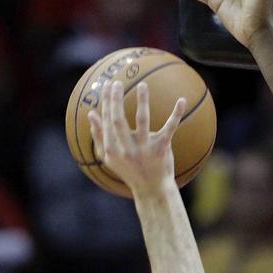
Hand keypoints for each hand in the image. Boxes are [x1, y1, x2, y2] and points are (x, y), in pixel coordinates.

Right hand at [88, 81, 185, 196]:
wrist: (151, 188)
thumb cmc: (129, 170)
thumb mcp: (109, 157)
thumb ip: (99, 136)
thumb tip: (91, 114)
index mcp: (112, 149)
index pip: (107, 121)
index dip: (107, 103)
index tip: (108, 86)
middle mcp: (126, 149)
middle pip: (118, 119)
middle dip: (116, 100)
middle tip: (117, 83)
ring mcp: (144, 149)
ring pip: (142, 120)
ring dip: (142, 101)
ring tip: (142, 84)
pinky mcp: (161, 149)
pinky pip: (169, 128)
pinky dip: (176, 114)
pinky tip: (181, 100)